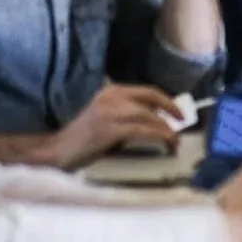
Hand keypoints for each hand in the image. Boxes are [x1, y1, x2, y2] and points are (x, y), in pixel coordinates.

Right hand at [49, 84, 184, 169]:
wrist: (59, 150)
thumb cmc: (84, 139)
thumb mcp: (107, 118)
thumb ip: (128, 115)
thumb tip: (157, 121)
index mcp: (111, 91)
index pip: (146, 90)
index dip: (166, 101)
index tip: (179, 113)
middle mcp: (111, 96)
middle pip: (151, 98)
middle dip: (171, 109)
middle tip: (182, 124)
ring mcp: (109, 112)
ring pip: (148, 115)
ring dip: (166, 129)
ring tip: (174, 141)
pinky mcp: (109, 129)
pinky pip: (142, 130)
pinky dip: (159, 136)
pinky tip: (166, 144)